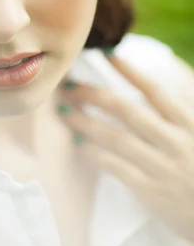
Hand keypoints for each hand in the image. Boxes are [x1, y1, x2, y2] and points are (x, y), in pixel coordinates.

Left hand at [58, 53, 193, 241]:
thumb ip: (173, 114)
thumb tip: (149, 83)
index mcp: (188, 124)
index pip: (154, 90)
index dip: (129, 71)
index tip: (106, 54)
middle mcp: (175, 142)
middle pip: (127, 110)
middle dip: (93, 95)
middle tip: (69, 85)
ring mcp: (163, 167)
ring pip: (116, 138)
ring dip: (86, 122)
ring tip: (64, 112)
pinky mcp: (152, 191)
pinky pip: (116, 167)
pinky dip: (96, 154)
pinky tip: (79, 145)